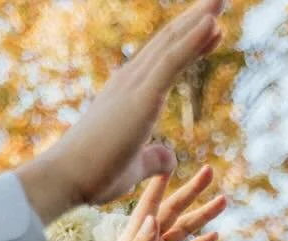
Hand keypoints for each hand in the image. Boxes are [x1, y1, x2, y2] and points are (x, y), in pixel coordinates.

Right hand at [16, 0, 223, 220]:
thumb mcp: (134, 166)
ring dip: (199, 20)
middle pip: (169, 41)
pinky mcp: (141, 97)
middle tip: (219, 0)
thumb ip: (153, 158)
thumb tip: (171, 158)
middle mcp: (130, 81)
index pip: (163, 60)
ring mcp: (135, 85)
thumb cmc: (94, 174)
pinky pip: (172, 62)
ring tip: (221, 0)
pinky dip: (193, 41)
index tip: (211, 29)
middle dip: (196, 19)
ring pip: (172, 44)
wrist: (66, 177)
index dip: (189, 42)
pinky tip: (213, 24)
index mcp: (128, 94)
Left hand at [60, 166, 226, 240]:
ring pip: (182, 232)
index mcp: (134, 240)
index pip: (151, 203)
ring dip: (201, 217)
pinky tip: (213, 237)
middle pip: (172, 212)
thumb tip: (153, 218)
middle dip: (191, 192)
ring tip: (223, 202)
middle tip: (210, 173)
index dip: (161, 181)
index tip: (172, 156)